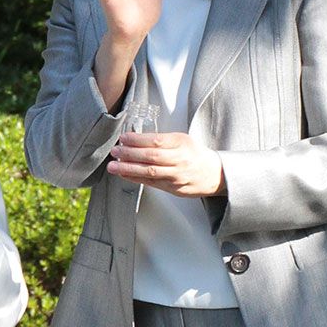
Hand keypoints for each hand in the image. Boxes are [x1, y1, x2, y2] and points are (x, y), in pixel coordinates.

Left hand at [107, 131, 224, 198]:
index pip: (157, 140)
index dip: (138, 140)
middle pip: (151, 157)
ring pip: (149, 172)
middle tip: (115, 151)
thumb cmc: (194, 154)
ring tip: (113, 166)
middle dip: (130, 154)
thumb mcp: (182, 140)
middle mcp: (180, 160)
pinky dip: (135, 178)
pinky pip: (151, 183)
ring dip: (128, 169)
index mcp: (182, 143)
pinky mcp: (173, 188)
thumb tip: (134, 140)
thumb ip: (162, 140)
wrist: (214, 174)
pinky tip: (123, 174)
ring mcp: (177, 176)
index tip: (123, 138)